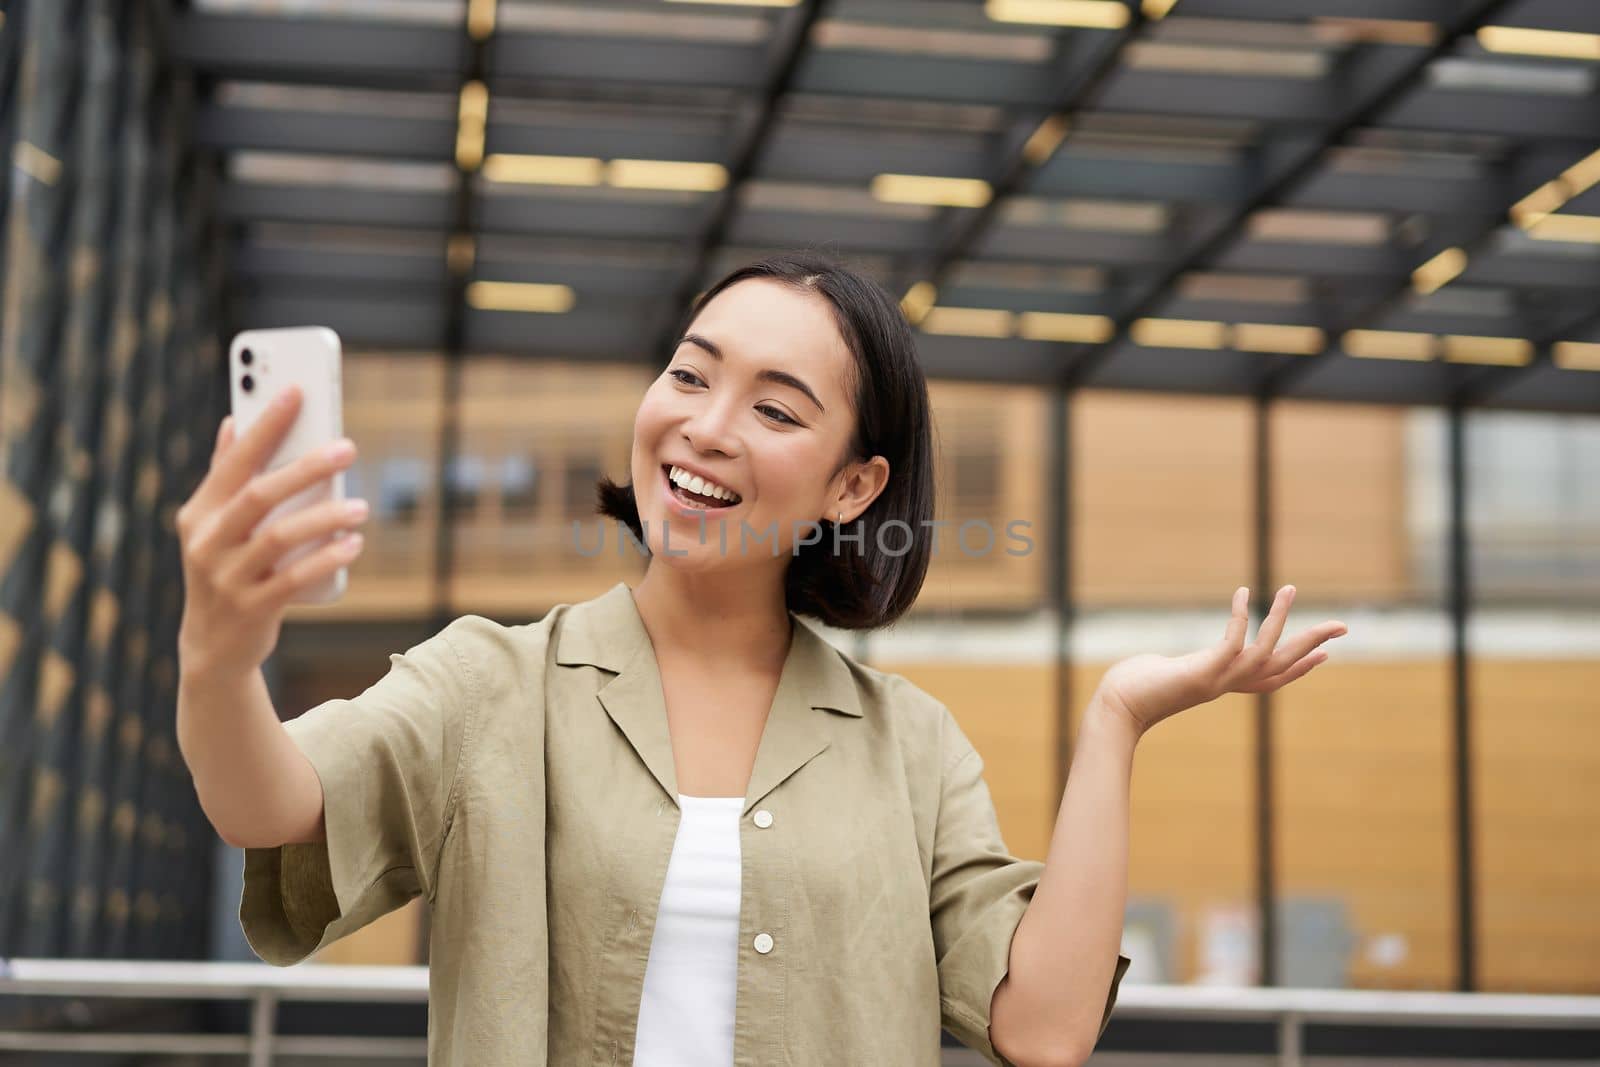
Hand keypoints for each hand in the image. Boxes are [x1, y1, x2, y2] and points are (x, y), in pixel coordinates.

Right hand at [175, 385, 367, 680]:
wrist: (213, 647)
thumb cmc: (226, 571)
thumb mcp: (216, 526)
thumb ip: (226, 476)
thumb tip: (232, 421)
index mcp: (200, 512)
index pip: (235, 460)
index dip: (265, 425)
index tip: (297, 390)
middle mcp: (206, 541)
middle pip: (260, 495)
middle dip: (305, 467)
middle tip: (348, 447)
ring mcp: (225, 577)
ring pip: (278, 538)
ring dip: (323, 517)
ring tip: (360, 506)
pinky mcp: (250, 608)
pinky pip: (292, 580)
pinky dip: (325, 559)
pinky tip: (352, 544)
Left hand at [1095, 585, 1347, 738]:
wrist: (1117, 707)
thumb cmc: (1135, 690)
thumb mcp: (1168, 676)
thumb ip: (1180, 670)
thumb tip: (1172, 667)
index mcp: (1223, 685)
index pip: (1272, 679)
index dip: (1300, 668)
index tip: (1325, 654)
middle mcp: (1227, 685)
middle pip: (1282, 667)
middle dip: (1312, 645)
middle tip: (1342, 625)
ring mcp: (1218, 680)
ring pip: (1266, 651)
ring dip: (1281, 619)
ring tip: (1291, 588)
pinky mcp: (1204, 672)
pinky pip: (1233, 641)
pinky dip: (1241, 617)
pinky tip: (1243, 593)